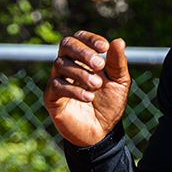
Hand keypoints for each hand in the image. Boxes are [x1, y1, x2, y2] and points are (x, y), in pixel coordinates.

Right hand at [43, 31, 130, 147]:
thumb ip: (118, 64)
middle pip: (67, 44)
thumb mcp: (119, 84)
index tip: (104, 47)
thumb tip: (119, 41)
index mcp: (83, 58)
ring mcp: (57, 79)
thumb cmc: (109, 106)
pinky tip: (88, 97)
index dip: (90, 39)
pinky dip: (74, 90)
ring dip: (81, 74)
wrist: (101, 134)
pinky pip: (57, 85)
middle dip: (83, 52)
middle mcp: (68, 65)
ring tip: (97, 85)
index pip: (80, 38)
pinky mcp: (52, 97)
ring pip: (61, 64)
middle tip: (99, 64)